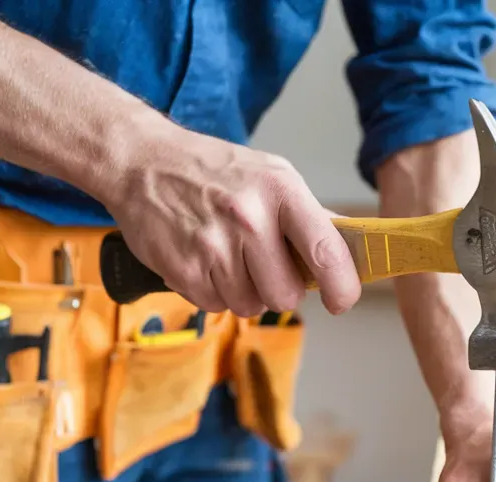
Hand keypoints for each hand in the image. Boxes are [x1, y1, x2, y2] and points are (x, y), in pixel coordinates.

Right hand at [97, 121, 361, 316]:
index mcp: (280, 190)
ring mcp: (213, 246)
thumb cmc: (214, 171)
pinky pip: (215, 306)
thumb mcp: (270, 175)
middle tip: (262, 265)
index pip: (325, 250)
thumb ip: (309, 215)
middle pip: (285, 295)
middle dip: (278, 289)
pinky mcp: (183, 270)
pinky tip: (203, 260)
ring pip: (249, 306)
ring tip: (226, 255)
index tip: (342, 301)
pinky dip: (213, 291)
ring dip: (243, 291)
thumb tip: (353, 245)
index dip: (342, 285)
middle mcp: (248, 218)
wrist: (142, 162)